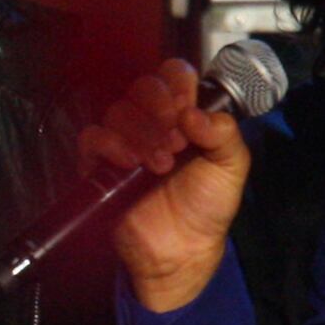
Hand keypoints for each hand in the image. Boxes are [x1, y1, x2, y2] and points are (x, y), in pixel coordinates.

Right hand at [77, 59, 252, 313]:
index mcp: (185, 116)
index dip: (177, 83)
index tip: (186, 106)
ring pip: (118, 110)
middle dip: (159, 107)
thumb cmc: (207, 207)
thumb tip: (192, 113)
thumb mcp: (231, 166)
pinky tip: (132, 164)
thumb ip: (223, 133)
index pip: (173, 75)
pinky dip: (110, 144)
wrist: (182, 250)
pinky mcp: (100, 164)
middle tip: (176, 139)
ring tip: (162, 164)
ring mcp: (125, 142)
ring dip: (142, 133)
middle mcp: (153, 122)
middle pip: (142, 87)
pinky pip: (92, 137)